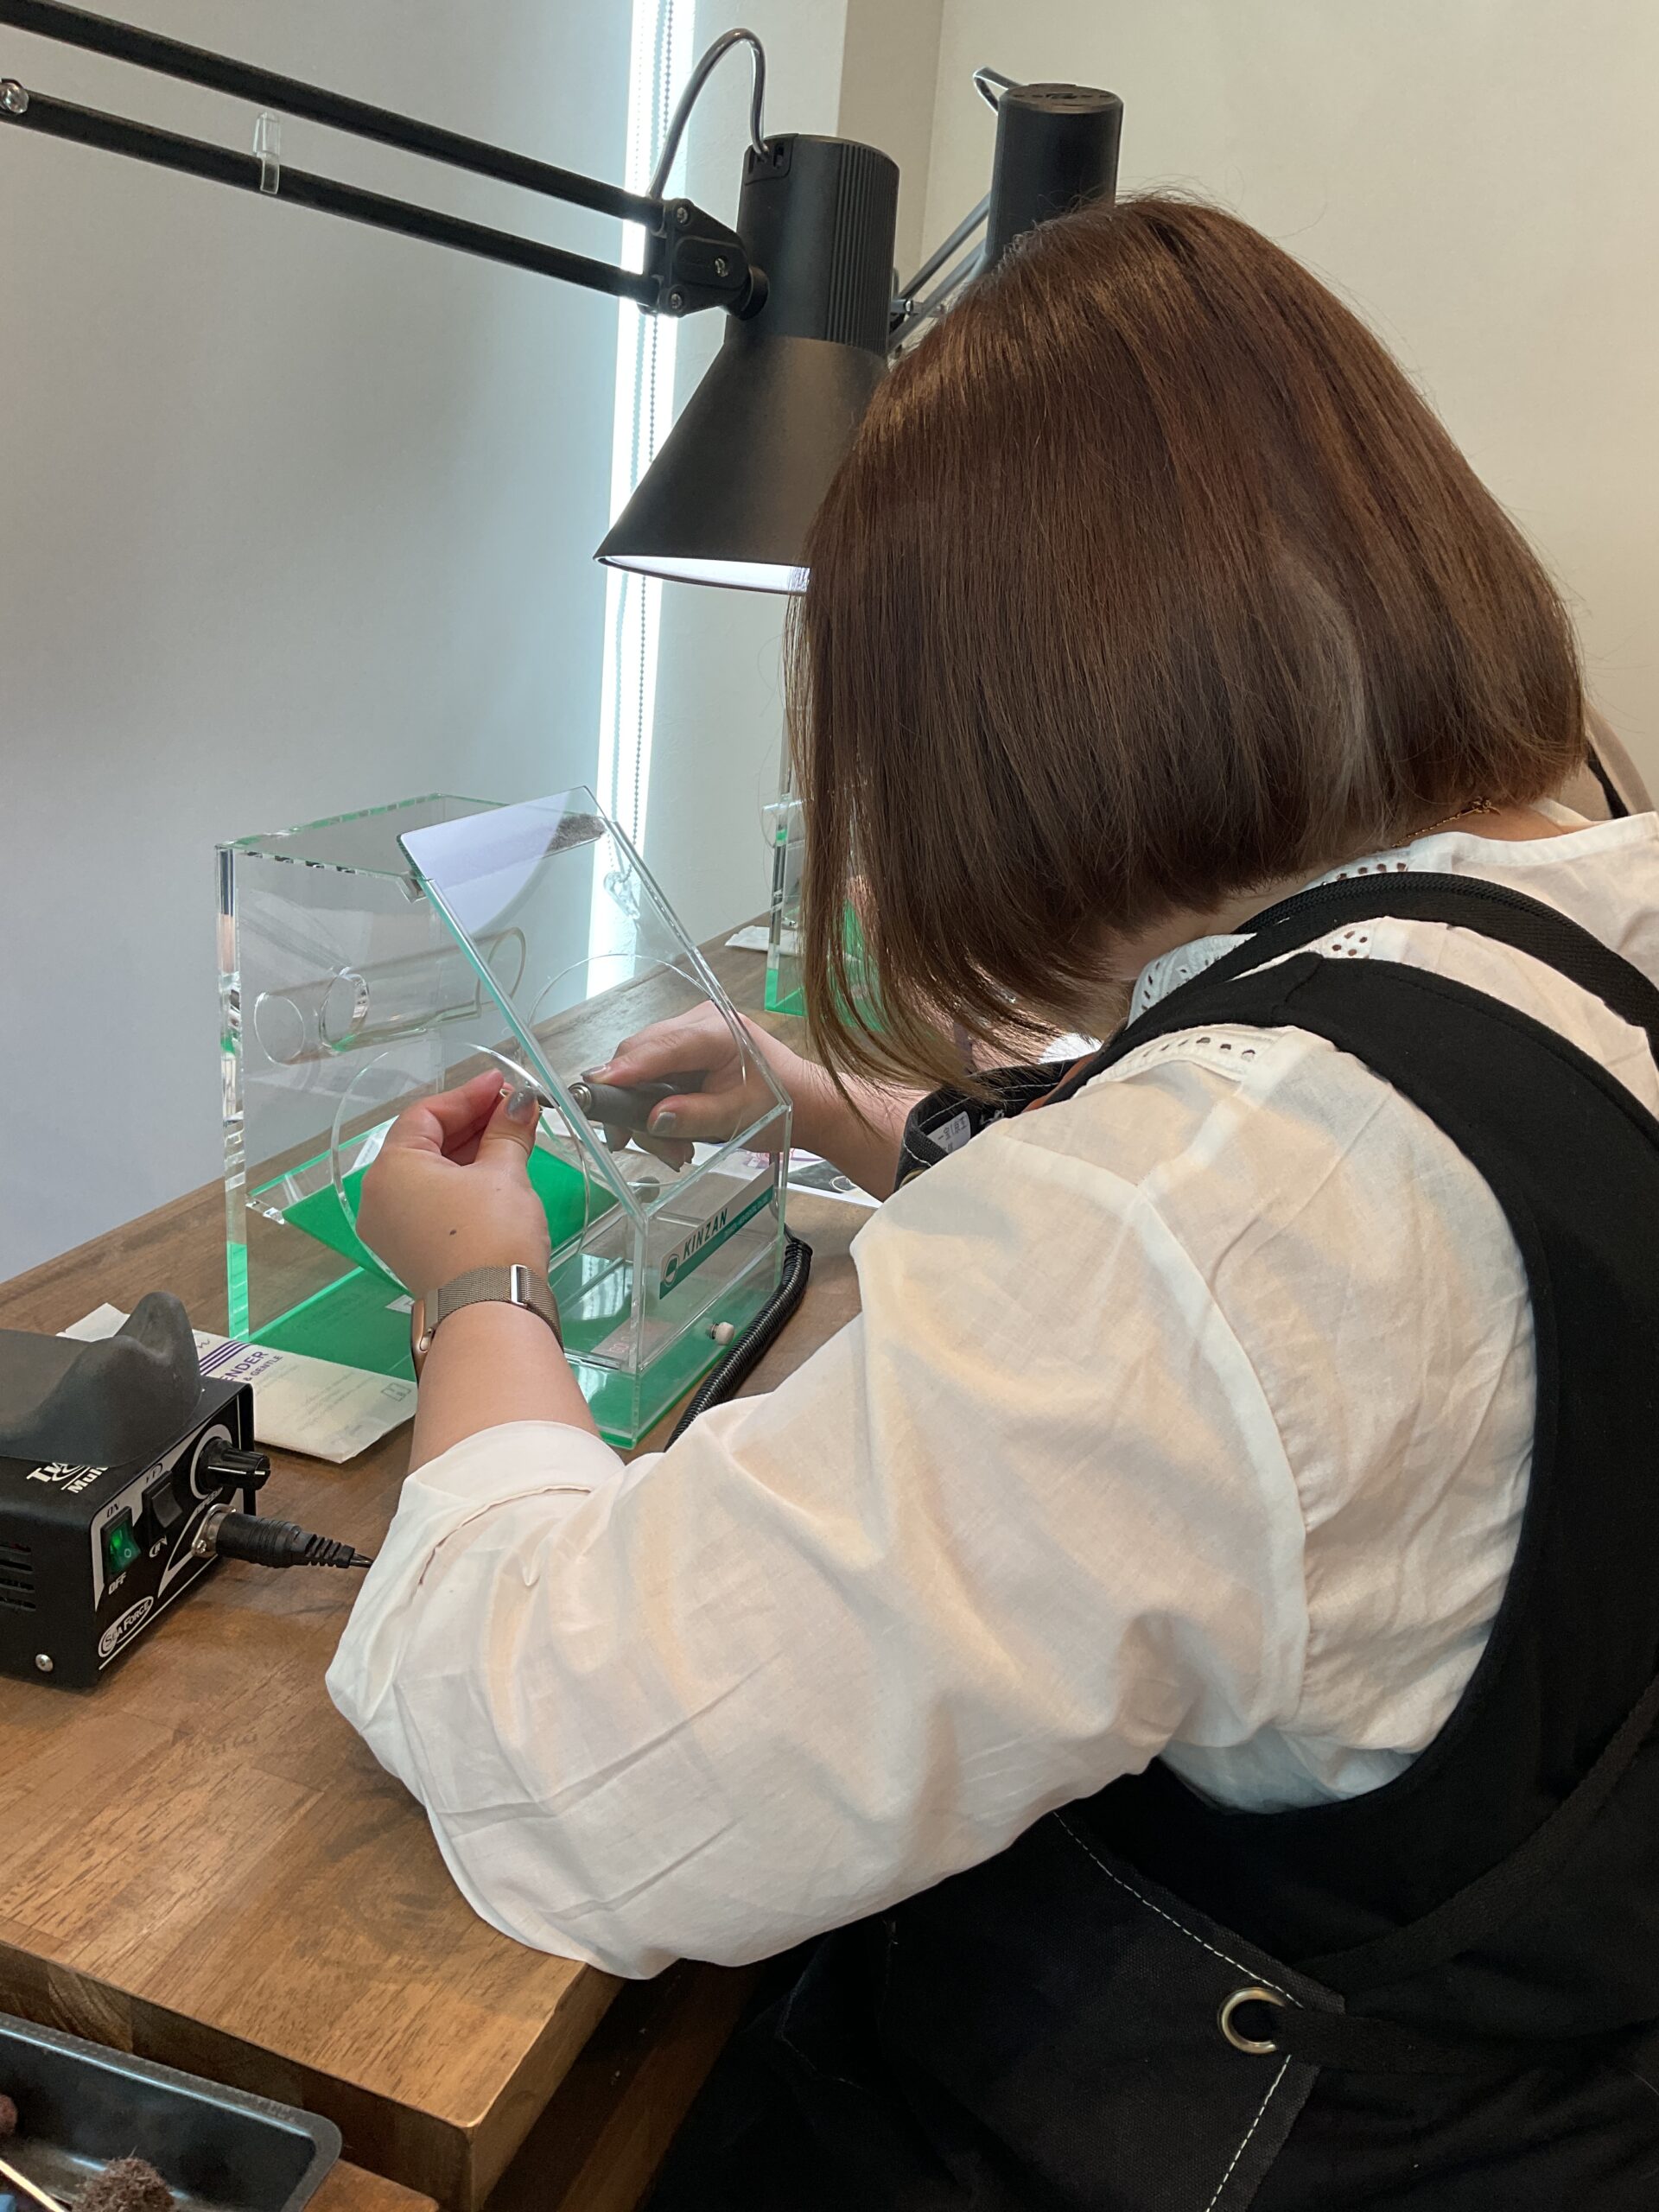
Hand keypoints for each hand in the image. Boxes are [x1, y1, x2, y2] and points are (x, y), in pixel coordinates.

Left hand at [357, 1069, 551, 1295]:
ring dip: (468, 1151)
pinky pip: (430, 1200)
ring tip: (511, 1136)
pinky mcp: (410, 1249)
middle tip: (512, 1108)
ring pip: (428, 1173)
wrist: (490, 1311)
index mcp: (391, 1169)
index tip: (503, 1084)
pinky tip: (495, 1169)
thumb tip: (520, 1103)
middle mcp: (380, 1196)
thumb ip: (508, 1131)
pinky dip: (459, 1181)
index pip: (426, 1115)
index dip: (468, 1095)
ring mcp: (391, 1227)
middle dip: (470, 1122)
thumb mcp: (504, 1174)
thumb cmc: (491, 1236)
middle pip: (424, 1142)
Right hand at [592, 1006, 918, 1198]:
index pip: (661, 1046)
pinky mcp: (684, 1049)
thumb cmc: (782, 1105)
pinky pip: (652, 1074)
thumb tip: (652, 1120)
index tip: (595, 1087)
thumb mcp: (738, 1118)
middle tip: (635, 1143)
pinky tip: (670, 1133)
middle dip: (633, 1103)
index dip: (626, 1069)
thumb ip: (694, 1116)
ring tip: (674, 1151)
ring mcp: (689, 1033)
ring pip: (641, 1068)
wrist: (807, 1101)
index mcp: (718, 1031)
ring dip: (646, 1113)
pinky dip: (654, 1105)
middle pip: (641, 1055)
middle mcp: (699, 1021)